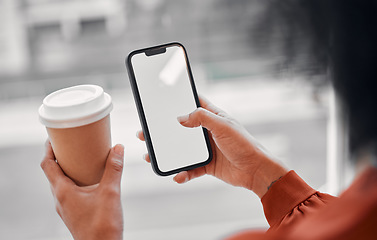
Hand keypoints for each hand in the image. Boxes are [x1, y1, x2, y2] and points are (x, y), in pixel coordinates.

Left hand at [41, 141, 123, 239]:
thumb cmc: (102, 227)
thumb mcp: (110, 192)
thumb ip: (114, 169)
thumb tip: (117, 149)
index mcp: (63, 191)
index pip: (47, 165)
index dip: (48, 149)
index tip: (54, 138)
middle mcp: (60, 199)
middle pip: (52, 172)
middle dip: (59, 157)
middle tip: (70, 144)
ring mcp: (66, 207)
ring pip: (61, 183)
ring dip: (67, 169)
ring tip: (81, 159)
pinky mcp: (74, 212)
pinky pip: (69, 191)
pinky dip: (75, 180)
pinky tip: (90, 179)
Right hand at [137, 96, 286, 197]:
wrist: (256, 170)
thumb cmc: (244, 144)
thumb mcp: (223, 126)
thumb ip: (202, 118)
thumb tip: (180, 118)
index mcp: (212, 117)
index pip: (192, 103)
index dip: (178, 100)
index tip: (161, 100)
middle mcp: (206, 132)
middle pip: (180, 129)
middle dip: (163, 131)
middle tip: (145, 132)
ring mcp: (205, 149)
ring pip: (180, 150)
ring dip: (167, 154)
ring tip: (150, 156)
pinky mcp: (206, 165)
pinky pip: (190, 169)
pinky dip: (183, 173)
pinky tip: (178, 176)